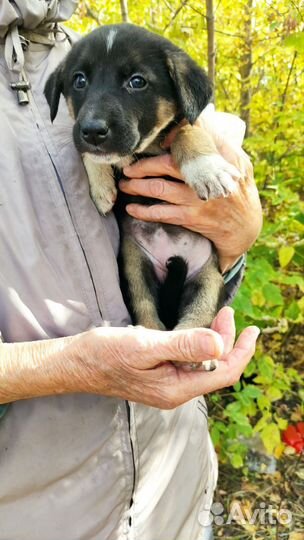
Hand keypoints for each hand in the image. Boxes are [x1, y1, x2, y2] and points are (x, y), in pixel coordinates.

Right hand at [75, 307, 258, 408]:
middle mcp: (176, 392)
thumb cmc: (106, 354)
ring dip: (214, 342)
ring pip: (202, 365)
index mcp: (177, 388)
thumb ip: (184, 345)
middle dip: (229, 342)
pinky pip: (189, 363)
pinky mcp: (158, 377)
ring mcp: (167, 386)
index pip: (223, 372)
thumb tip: (221, 344)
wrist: (75, 363)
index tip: (252, 329)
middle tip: (228, 313)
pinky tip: (197, 332)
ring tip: (219, 318)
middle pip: (215, 368)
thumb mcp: (146, 346)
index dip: (242, 351)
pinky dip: (198, 345)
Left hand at [120, 126, 261, 272]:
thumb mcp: (239, 164)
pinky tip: (132, 208)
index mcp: (221, 159)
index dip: (172, 137)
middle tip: (128, 167)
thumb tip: (201, 121)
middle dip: (143, 165)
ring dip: (137, 186)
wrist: (245, 229)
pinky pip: (161, 213)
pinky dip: (144, 211)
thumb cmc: (239, 192)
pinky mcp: (191, 218)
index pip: (194, 140)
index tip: (158, 139)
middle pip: (167, 164)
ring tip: (125, 184)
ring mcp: (197, 198)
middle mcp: (207, 177)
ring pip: (159, 188)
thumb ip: (221, 144)